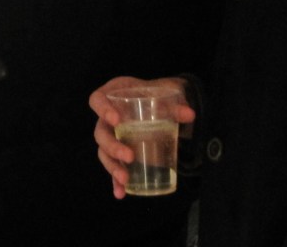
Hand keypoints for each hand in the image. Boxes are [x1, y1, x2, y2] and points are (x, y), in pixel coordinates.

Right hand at [89, 76, 193, 199]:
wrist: (157, 102)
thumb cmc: (153, 94)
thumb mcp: (163, 95)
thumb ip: (175, 104)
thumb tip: (189, 114)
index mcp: (111, 96)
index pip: (97, 100)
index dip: (102, 110)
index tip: (116, 120)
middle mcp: (106, 117)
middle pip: (100, 132)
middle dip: (112, 147)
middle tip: (129, 156)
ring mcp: (111, 135)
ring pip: (103, 152)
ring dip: (112, 166)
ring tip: (124, 179)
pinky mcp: (118, 150)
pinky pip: (113, 165)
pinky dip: (115, 180)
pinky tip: (120, 193)